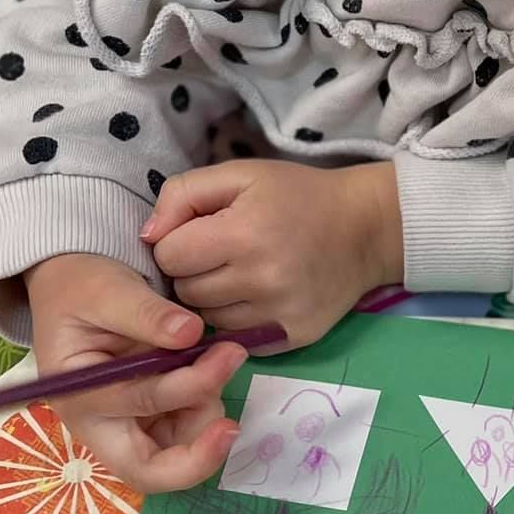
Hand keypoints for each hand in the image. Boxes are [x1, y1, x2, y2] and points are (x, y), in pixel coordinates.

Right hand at [25, 253, 246, 491]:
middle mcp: (101, 424)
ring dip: (205, 416)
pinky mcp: (147, 411)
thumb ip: (146, 313)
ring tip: (215, 359)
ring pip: (176, 450)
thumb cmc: (81, 285)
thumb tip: (190, 334)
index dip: (188, 450)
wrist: (74, 277)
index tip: (227, 419)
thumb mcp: (106, 289)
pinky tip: (208, 365)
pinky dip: (204, 402)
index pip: (137, 450)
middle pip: (153, 472)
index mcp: (82, 402)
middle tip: (233, 419)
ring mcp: (125, 421)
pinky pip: (184, 425)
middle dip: (200, 451)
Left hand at [143, 160, 402, 347]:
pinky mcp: (293, 336)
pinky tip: (256, 296)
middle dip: (190, 273)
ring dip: (211, 299)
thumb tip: (147, 237)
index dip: (175, 243)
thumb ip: (183, 195)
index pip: (169, 256)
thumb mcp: (240, 175)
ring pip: (207, 320)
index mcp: (243, 233)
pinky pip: (237, 338)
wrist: (365, 228)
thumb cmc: (297, 195)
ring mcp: (279, 314)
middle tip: (218, 254)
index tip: (198, 233)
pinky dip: (237, 320)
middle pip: (185, 292)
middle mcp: (261, 280)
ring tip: (237, 274)